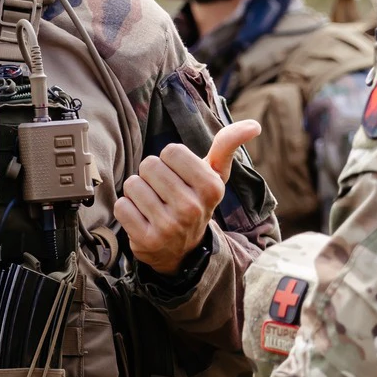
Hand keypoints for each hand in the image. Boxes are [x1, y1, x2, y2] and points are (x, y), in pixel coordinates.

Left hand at [114, 119, 258, 275]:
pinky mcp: (146, 240)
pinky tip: (142, 218)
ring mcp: (169, 226)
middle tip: (164, 193)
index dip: (170, 161)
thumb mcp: (214, 175)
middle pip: (150, 165)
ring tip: (153, 205)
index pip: (171, 151)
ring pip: (133, 184)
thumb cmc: (196, 200)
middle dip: (152, 176)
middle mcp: (192, 208)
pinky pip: (121, 206)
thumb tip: (254, 125)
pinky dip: (127, 209)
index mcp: (211, 187)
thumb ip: (227, 146)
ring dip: (138, 192)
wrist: (184, 250)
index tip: (179, 177)